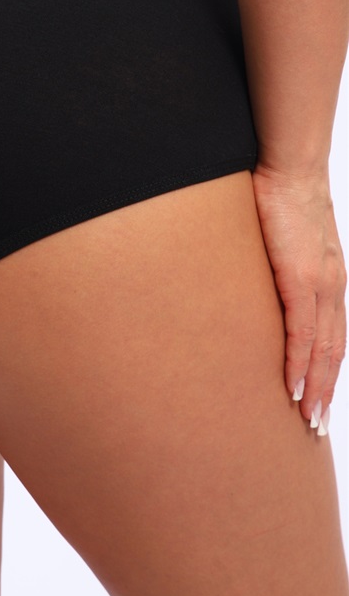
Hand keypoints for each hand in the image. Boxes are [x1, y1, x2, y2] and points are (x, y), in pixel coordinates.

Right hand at [251, 162, 346, 432]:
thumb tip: (261, 278)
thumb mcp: (287, 238)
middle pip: (334, 351)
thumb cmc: (282, 196)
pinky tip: (295, 387)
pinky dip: (300, 364)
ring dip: (317, 388)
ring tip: (308, 419)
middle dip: (326, 391)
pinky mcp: (301, 278)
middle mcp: (333, 287)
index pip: (333, 336)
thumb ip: (282, 263)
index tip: (319, 399)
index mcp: (331, 279)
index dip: (328, 371)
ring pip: (324, 349)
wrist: (290, 167)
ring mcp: (321, 284)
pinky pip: (302, 332)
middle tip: (315, 427)